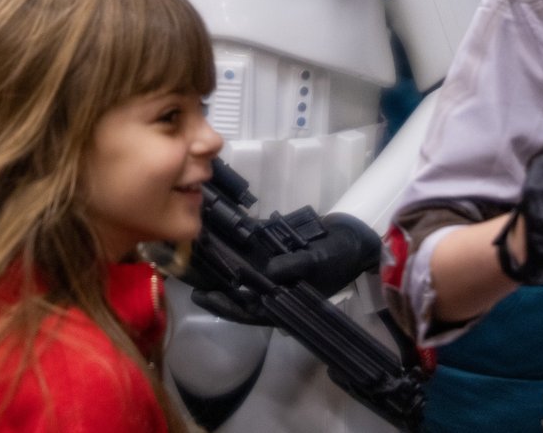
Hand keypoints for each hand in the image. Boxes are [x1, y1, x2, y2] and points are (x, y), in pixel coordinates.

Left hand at [189, 213, 380, 323]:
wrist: (354, 239)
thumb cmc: (338, 256)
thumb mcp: (319, 261)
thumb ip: (295, 267)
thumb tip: (270, 272)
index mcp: (284, 301)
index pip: (249, 310)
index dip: (225, 306)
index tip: (201, 297)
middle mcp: (275, 289)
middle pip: (240, 291)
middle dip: (216, 283)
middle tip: (189, 274)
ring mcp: (274, 271)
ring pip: (243, 271)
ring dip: (224, 263)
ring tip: (199, 252)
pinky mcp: (276, 252)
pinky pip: (253, 251)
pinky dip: (239, 244)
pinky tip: (220, 233)